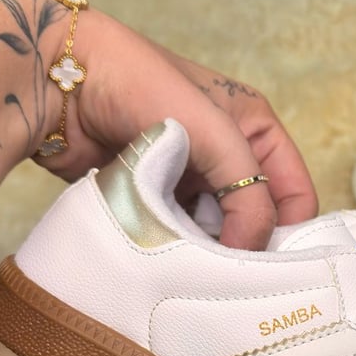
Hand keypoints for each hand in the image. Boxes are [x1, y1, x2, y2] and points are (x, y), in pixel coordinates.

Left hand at [0, 0, 316, 249]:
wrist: (60, 83)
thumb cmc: (140, 87)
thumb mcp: (215, 134)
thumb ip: (249, 194)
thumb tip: (250, 252)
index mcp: (254, 129)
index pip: (296, 194)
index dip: (291, 232)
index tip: (271, 267)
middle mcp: (227, 155)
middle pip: (255, 220)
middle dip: (245, 246)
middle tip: (229, 273)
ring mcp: (189, 178)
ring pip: (217, 233)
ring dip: (208, 251)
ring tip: (193, 263)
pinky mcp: (154, 196)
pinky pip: (179, 235)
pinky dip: (178, 249)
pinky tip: (167, 256)